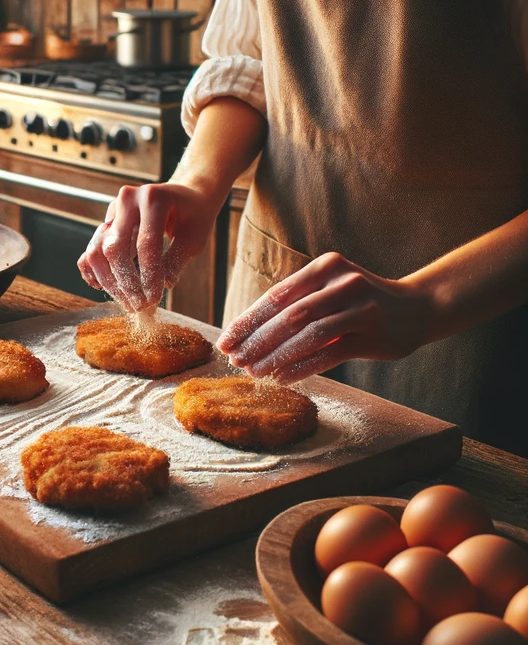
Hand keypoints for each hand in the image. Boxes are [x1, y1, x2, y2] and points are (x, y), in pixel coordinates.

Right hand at [77, 183, 218, 310]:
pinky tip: (104, 288)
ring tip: (126, 302)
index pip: (146, 243)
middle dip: (126, 283)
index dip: (148, 275)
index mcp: (153, 198)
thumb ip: (176, 260)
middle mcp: (127, 199)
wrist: (186, 196)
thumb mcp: (194, 238)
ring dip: (109, 282)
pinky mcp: (106, 222)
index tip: (153, 300)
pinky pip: (91, 250)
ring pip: (98, 251)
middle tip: (139, 307)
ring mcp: (113, 210)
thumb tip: (163, 286)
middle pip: (115, 248)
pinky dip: (93, 271)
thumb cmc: (194, 216)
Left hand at [216, 252, 435, 382]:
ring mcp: (361, 309)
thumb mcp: (329, 287)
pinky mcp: (373, 336)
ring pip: (309, 335)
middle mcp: (343, 283)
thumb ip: (296, 302)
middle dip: (257, 340)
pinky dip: (302, 367)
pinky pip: (330, 354)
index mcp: (325, 267)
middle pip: (290, 316)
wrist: (418, 307)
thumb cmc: (360, 300)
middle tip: (234, 359)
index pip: (277, 296)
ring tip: (254, 371)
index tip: (225, 340)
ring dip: (276, 356)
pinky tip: (281, 377)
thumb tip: (247, 332)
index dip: (248, 320)